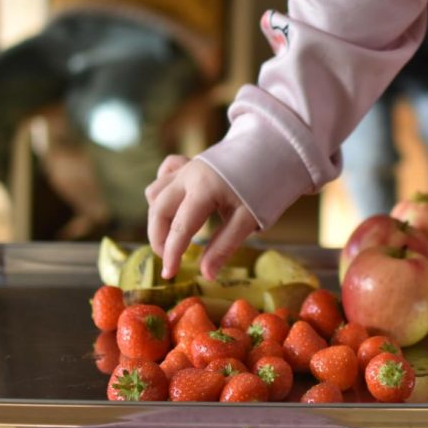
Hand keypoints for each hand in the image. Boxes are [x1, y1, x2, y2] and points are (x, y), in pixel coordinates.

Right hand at [146, 155, 258, 280]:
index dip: (172, 253)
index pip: (180, 227)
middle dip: (158, 238)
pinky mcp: (187, 163)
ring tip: (173, 236)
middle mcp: (188, 175)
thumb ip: (224, 246)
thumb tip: (206, 275)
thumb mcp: (248, 219)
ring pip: (155, 192)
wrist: (273, 152)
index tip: (168, 275)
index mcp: (203, 188)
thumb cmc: (265, 186)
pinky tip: (174, 204)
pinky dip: (162, 191)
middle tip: (169, 259)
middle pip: (159, 210)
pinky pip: (164, 175)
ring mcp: (185, 167)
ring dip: (158, 216)